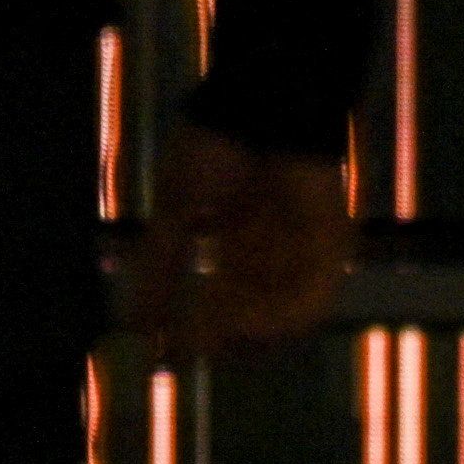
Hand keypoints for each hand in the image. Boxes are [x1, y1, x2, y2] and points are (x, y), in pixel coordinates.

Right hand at [124, 117, 353, 355]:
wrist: (258, 107)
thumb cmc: (212, 149)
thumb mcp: (175, 211)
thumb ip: (158, 268)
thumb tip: (132, 324)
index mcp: (236, 236)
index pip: (219, 300)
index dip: (196, 330)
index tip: (169, 356)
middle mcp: (273, 248)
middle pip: (253, 314)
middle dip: (226, 339)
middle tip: (199, 354)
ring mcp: (304, 248)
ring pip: (284, 311)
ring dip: (255, 330)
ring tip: (224, 333)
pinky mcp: (331, 244)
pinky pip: (315, 294)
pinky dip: (286, 314)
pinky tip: (256, 319)